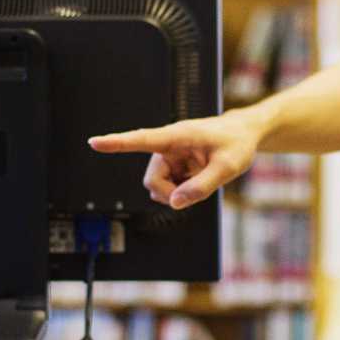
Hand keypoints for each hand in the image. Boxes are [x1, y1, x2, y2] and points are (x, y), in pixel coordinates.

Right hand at [87, 107, 267, 209]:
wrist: (244, 135)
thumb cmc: (237, 144)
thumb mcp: (227, 168)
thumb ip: (202, 187)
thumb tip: (174, 203)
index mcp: (177, 136)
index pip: (142, 139)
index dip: (117, 143)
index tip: (94, 142)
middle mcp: (168, 145)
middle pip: (152, 180)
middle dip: (169, 194)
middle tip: (194, 194)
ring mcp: (170, 156)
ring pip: (159, 186)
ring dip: (177, 192)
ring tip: (201, 180)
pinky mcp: (174, 165)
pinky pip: (169, 187)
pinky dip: (182, 190)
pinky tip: (198, 179)